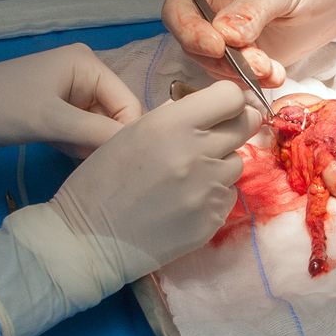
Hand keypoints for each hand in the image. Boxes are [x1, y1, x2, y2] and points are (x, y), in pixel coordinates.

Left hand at [0, 44, 140, 157]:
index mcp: (87, 64)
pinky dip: (77, 149)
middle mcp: (83, 76)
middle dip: (109, 143)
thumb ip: (97, 133)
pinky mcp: (53, 115)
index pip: (128, 103)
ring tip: (82, 167)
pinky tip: (67, 160)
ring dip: (92, 149)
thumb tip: (139, 148)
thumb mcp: (50, 120)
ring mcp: (68, 96)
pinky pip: (80, 134)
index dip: (128, 135)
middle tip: (101, 172)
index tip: (123, 167)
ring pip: (98, 129)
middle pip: (115, 116)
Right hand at [50, 82, 261, 279]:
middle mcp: (197, 153)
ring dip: (220, 163)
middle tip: (217, 135)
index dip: (227, 100)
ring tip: (188, 176)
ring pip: (237, 162)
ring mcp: (208, 189)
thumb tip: (205, 107)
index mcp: (172, 125)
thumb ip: (172, 116)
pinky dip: (214, 194)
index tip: (220, 108)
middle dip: (235, 125)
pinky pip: (228, 195)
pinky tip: (186, 201)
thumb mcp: (131, 133)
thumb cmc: (101, 181)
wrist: (90, 240)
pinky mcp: (213, 220)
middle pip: (246, 124)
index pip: (230, 96)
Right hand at [163, 0, 335, 87]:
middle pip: (194, 44)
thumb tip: (224, 34)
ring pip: (216, 65)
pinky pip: (239, 75)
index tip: (216, 46)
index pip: (179, 9)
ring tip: (271, 69)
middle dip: (222, 59)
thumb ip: (250, 10)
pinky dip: (254, 80)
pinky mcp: (249, 55)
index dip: (190, 31)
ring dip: (240, 73)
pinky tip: (276, 74)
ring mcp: (228, 35)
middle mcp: (210, 8)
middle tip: (254, 64)